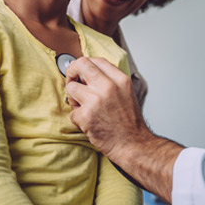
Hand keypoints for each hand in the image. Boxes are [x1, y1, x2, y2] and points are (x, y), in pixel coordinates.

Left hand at [66, 57, 183, 202]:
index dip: (85, 65)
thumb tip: (87, 74)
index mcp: (120, 79)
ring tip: (83, 108)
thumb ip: (110, 80)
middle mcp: (108, 86)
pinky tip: (89, 123)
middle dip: (72, 72)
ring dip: (73, 99)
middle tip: (72, 82)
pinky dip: (77, 118)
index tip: (81, 73)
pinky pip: (72, 111)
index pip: (96, 60)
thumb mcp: (126, 93)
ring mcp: (96, 100)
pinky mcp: (86, 116)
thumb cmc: (129, 122)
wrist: (133, 144)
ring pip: (71, 88)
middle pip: (81, 64)